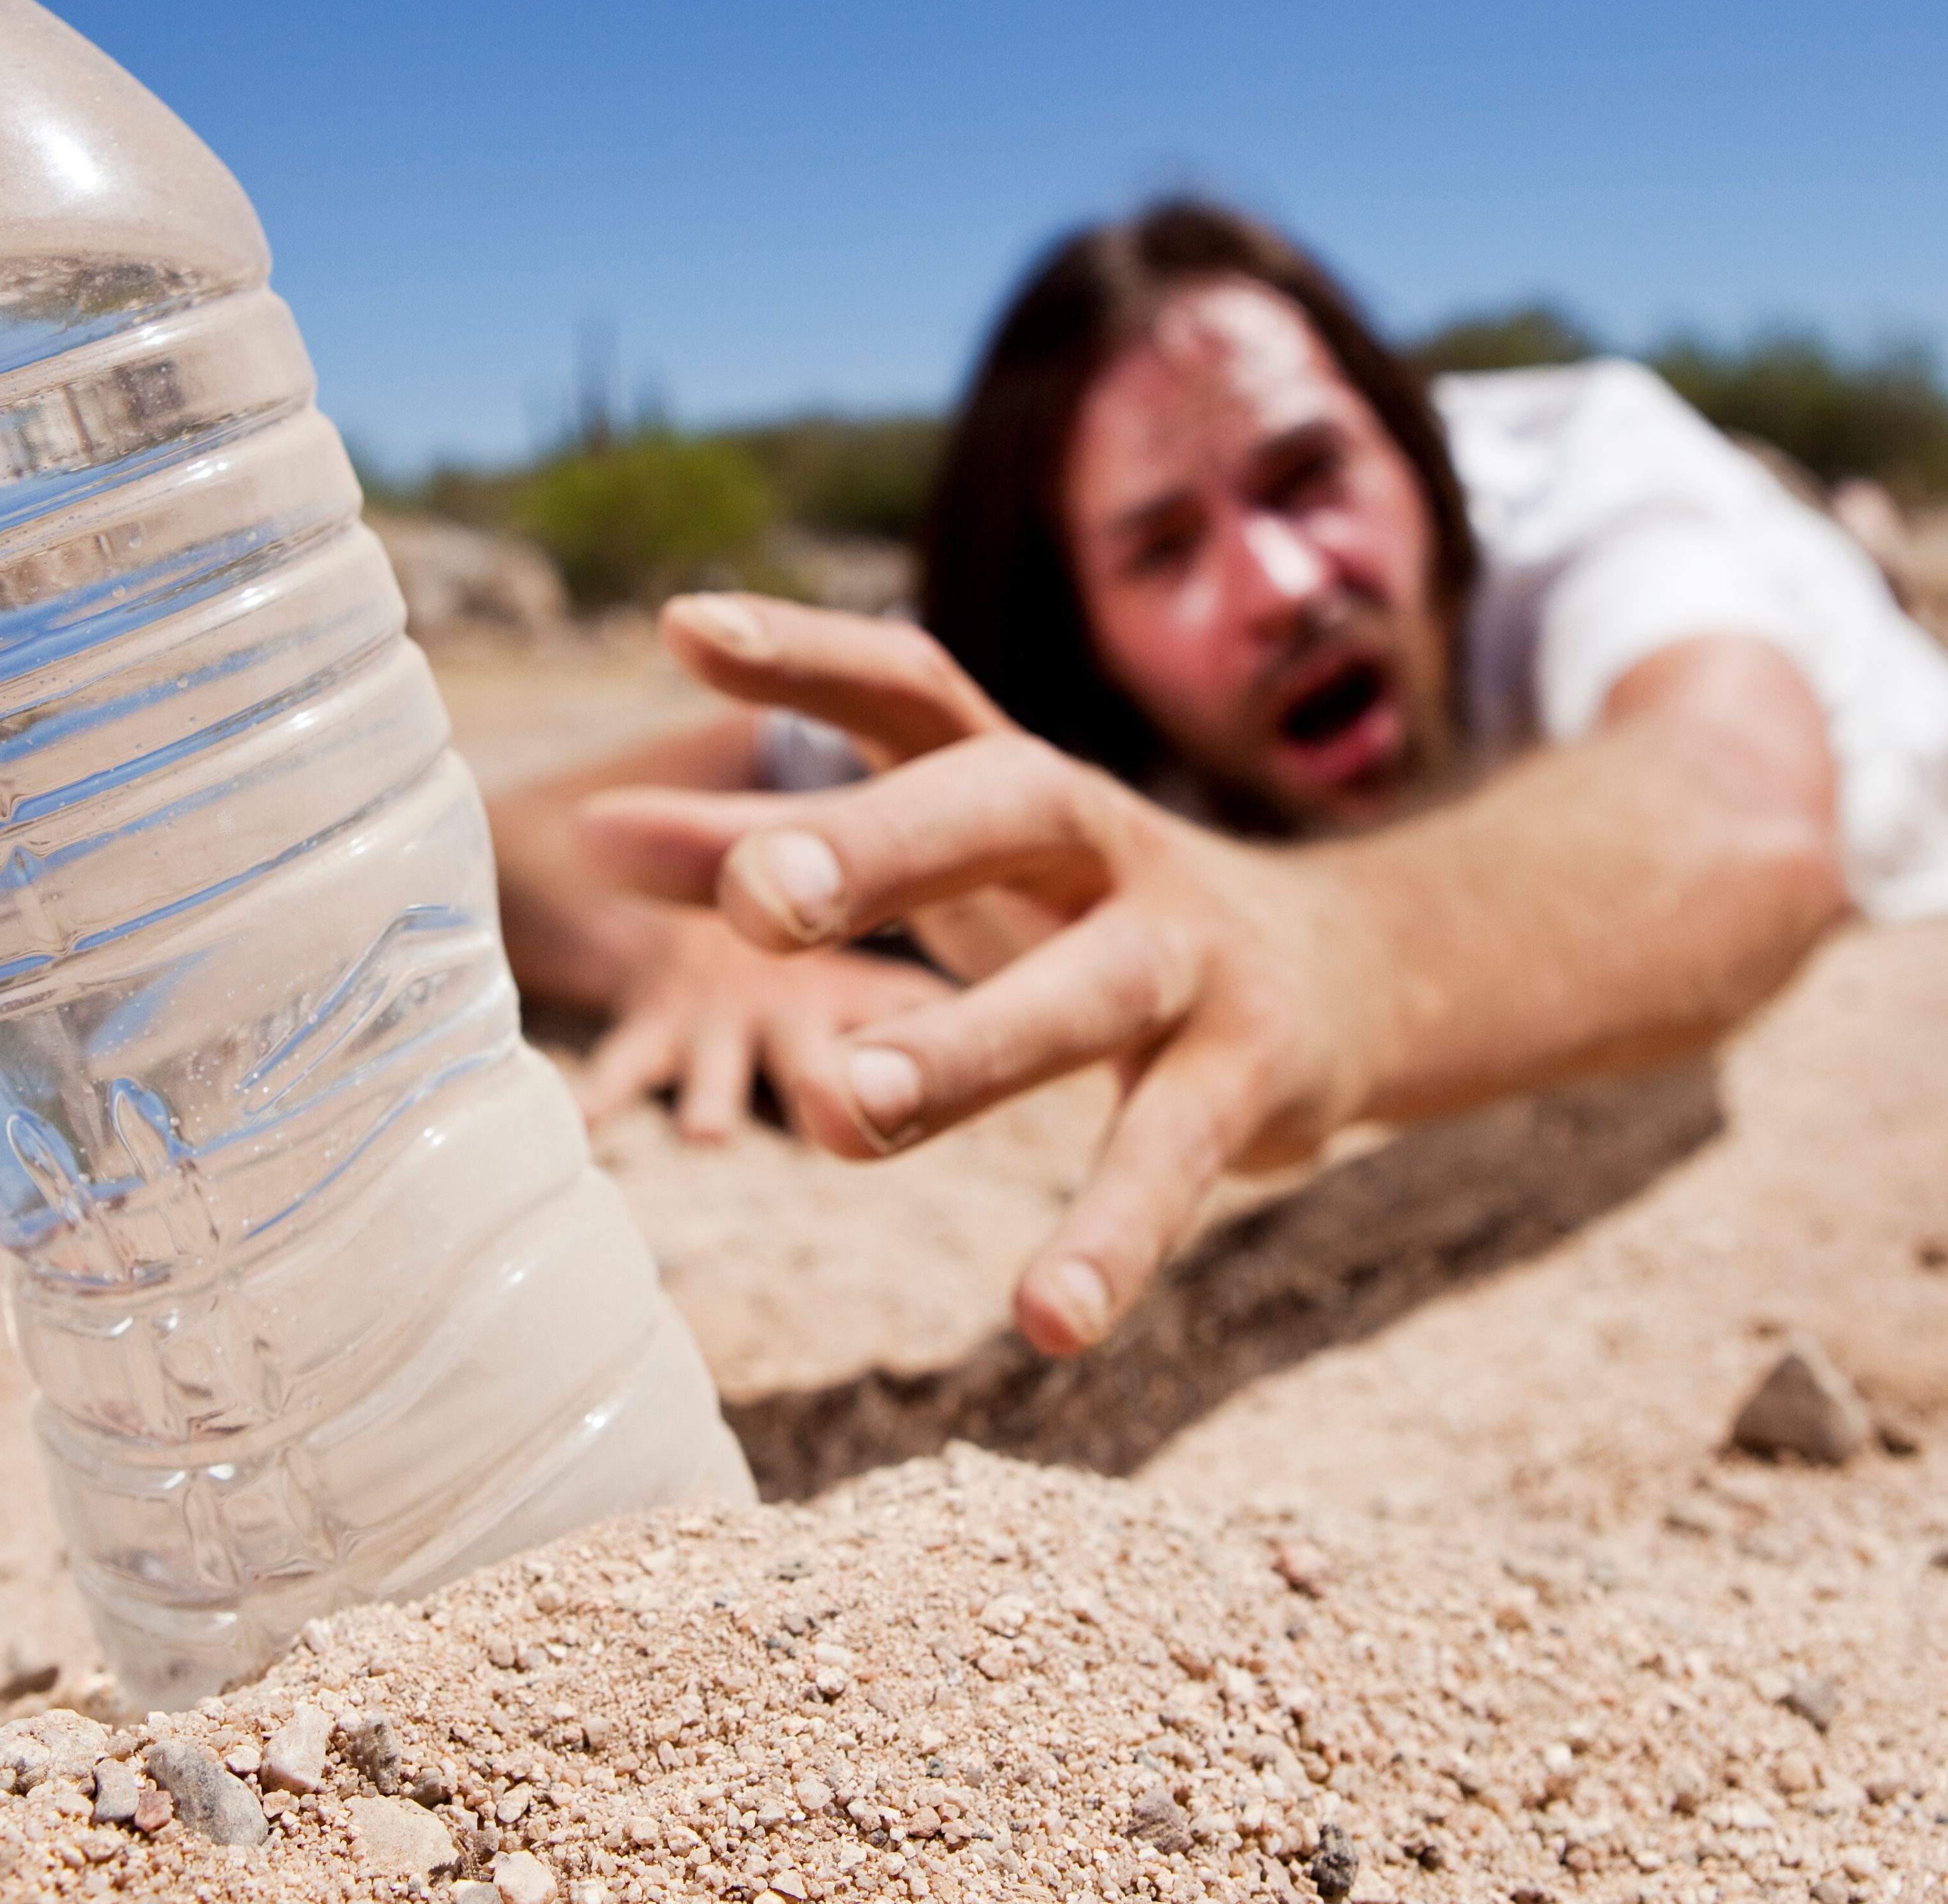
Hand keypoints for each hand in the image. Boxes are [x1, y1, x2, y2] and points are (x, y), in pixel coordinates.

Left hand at [585, 724, 1393, 1357]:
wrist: (1348, 971)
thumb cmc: (1083, 906)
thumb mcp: (944, 869)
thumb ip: (772, 853)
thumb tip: (599, 836)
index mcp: (1018, 779)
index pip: (913, 685)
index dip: (806, 653)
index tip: (679, 627)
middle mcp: (1108, 844)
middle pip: (1005, 809)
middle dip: (881, 847)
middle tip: (752, 901)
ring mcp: (1190, 958)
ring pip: (1084, 994)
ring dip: (964, 1050)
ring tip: (837, 1115)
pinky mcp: (1251, 1077)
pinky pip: (1173, 1158)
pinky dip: (1110, 1238)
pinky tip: (1041, 1320)